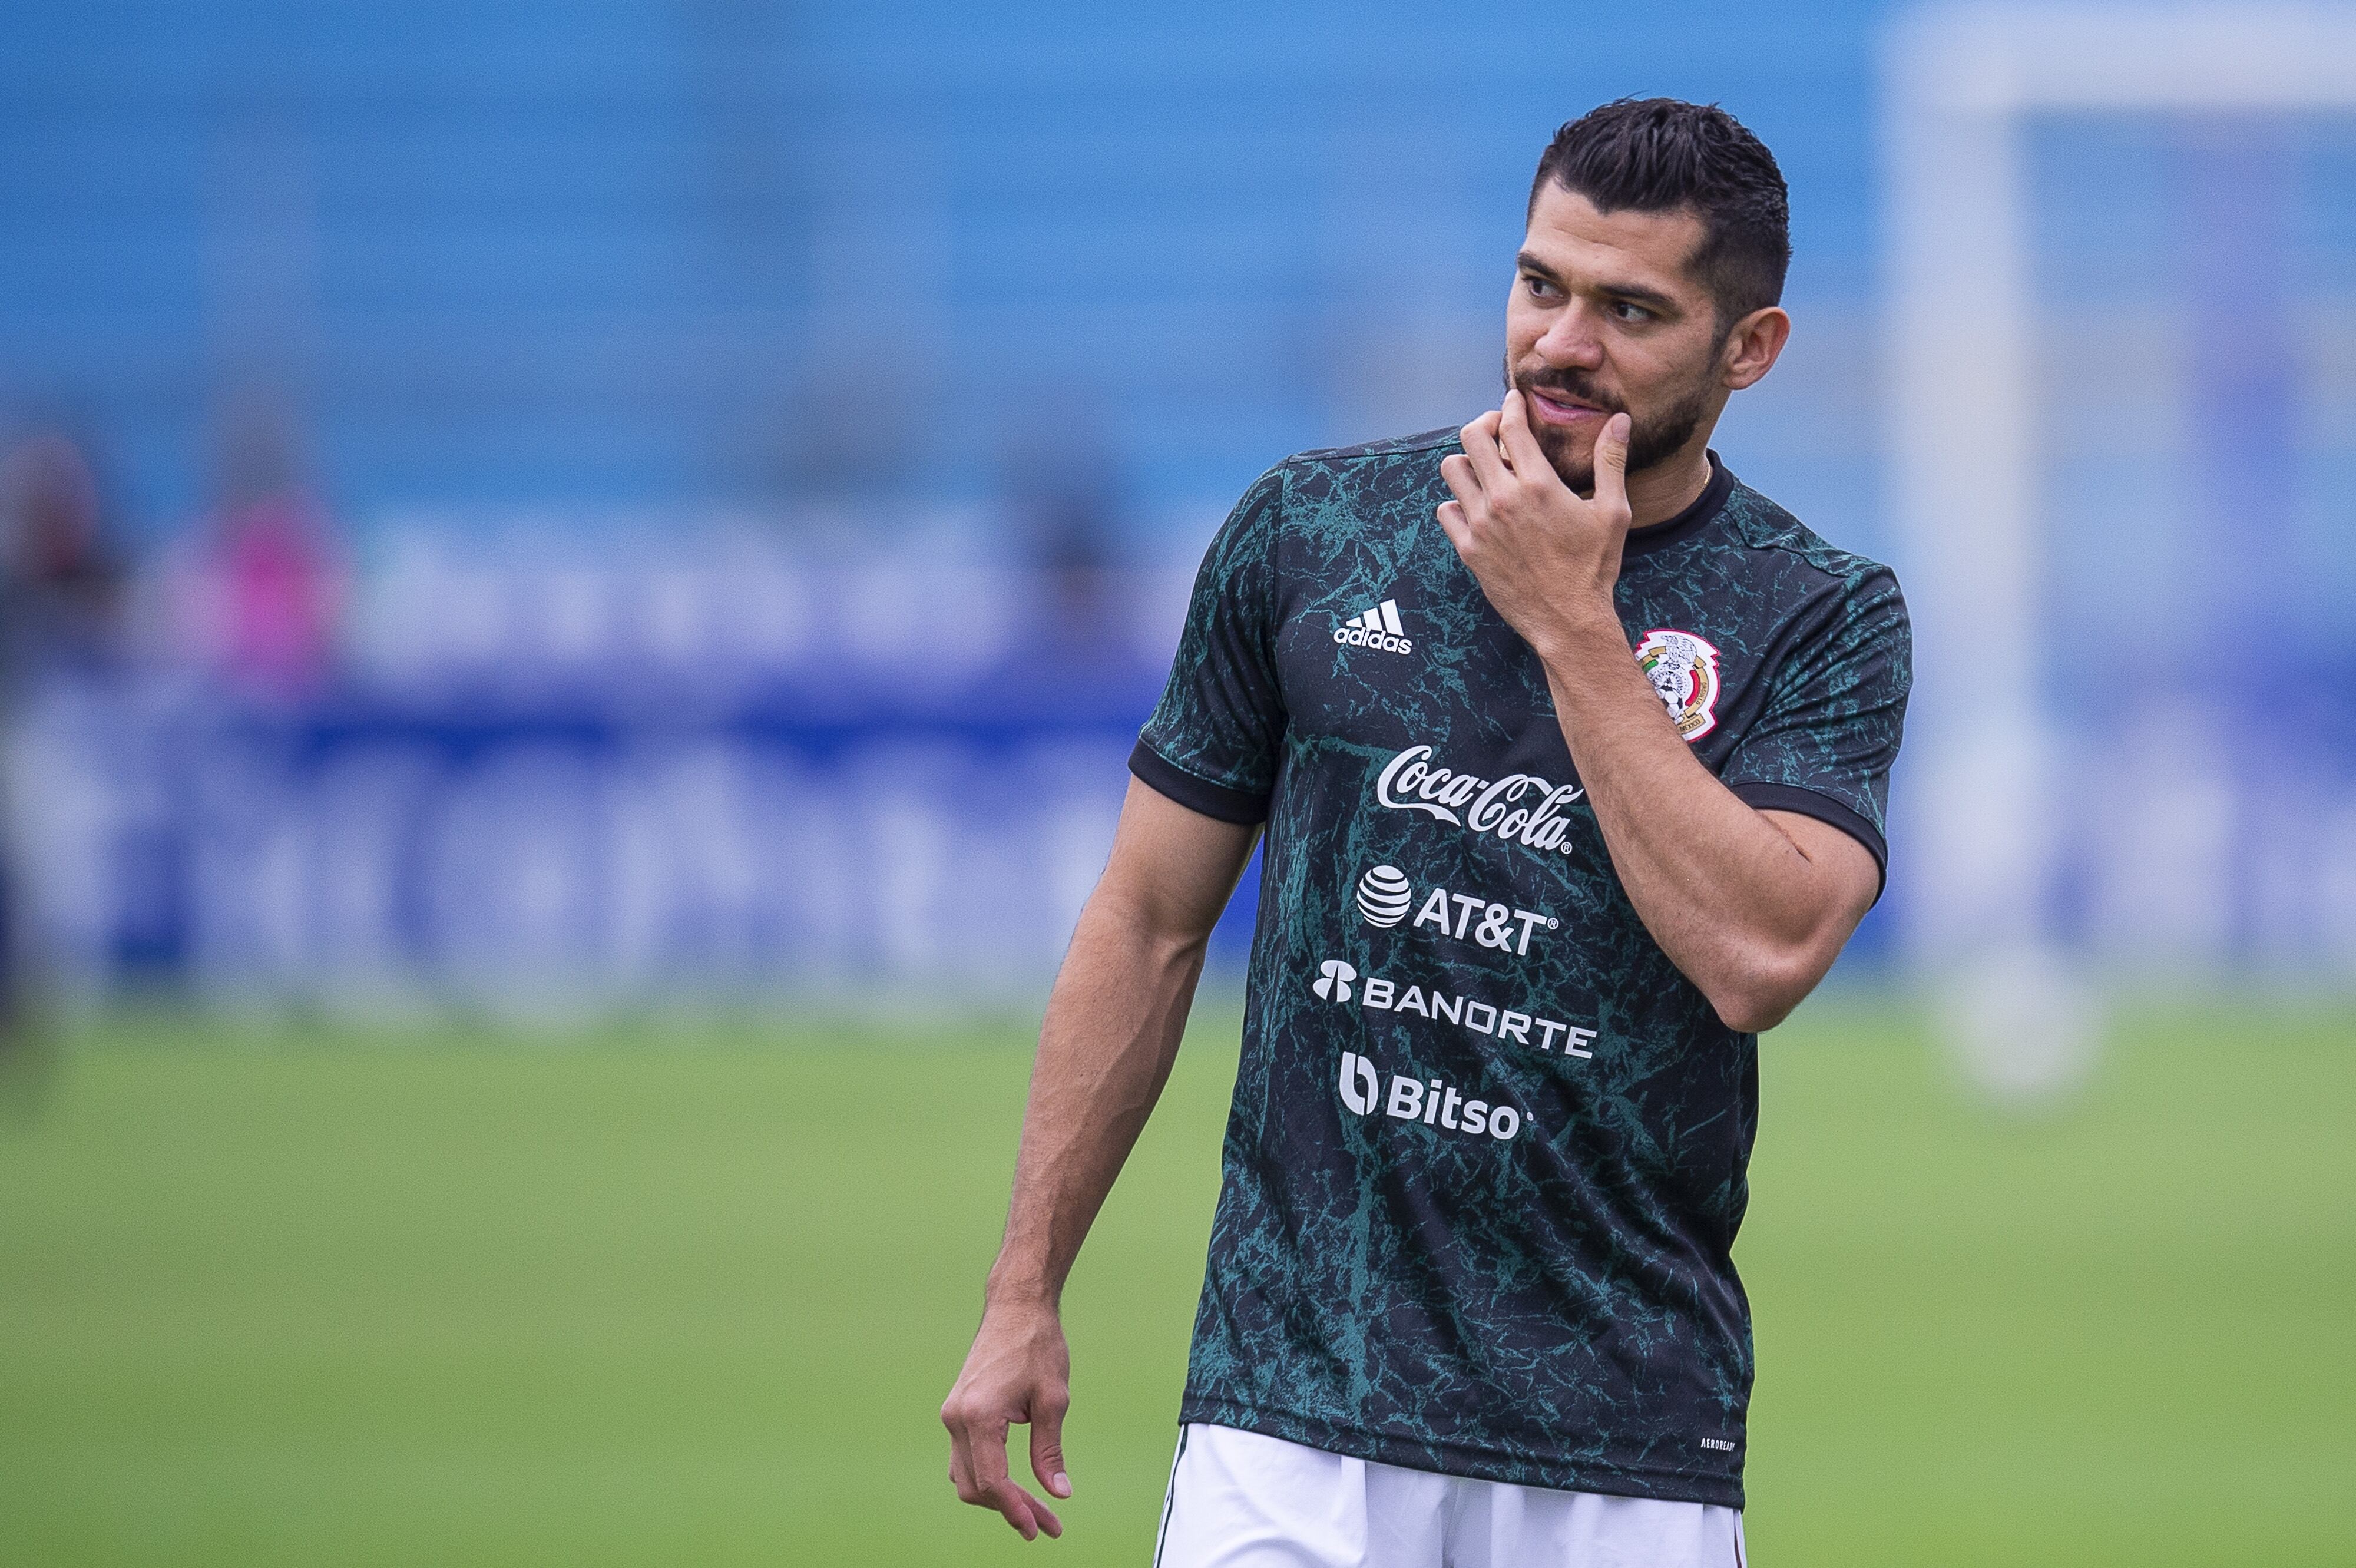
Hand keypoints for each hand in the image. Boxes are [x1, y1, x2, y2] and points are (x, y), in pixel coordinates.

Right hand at [941, 1297, 1073, 1540]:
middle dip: (1011, 1509)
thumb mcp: (1053, 1400)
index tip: (1040, 1529)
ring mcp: (952, 1414)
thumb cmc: (1037, 1345)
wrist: (1016, 1307)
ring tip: (1036, 1509)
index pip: (993, 1482)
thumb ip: (1049, 1450)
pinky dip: (987, 1477)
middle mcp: (956, 1418)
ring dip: (998, 1497)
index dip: (1016, 1511)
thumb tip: (1057, 1493)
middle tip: (1048, 1523)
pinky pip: (965, 1458)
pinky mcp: (957, 1411)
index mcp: (978, 1416)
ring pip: (967, 1476)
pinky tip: (1015, 1484)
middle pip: (976, 1487)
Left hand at [1436, 391, 1632, 659]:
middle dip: (1484, 424)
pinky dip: (1457, 503)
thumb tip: (1620, 422)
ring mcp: (1480, 525)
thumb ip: (1611, 462)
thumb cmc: (1594, 567)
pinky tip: (1476, 507)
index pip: (1512, 426)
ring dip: (1467, 462)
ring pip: (1452, 470)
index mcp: (1539, 485)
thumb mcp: (1613, 512)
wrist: (1568, 619)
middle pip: (1471, 437)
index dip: (1511, 405)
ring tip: (1486, 469)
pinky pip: (1445, 510)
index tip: (1514, 402)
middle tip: (1497, 431)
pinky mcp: (1468, 550)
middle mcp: (1503, 500)